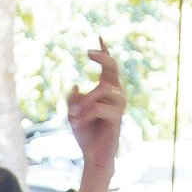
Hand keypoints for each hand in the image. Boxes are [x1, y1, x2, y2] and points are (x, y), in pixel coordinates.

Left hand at [66, 39, 125, 171]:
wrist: (93, 156)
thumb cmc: (85, 133)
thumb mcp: (73, 113)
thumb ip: (73, 99)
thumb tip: (75, 86)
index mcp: (105, 91)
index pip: (108, 67)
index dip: (104, 51)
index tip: (99, 35)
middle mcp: (115, 95)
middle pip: (113, 68)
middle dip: (102, 57)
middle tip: (87, 52)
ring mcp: (118, 106)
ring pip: (102, 89)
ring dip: (85, 101)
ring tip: (73, 116)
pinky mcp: (117, 119)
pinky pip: (99, 108)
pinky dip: (85, 114)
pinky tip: (77, 122)